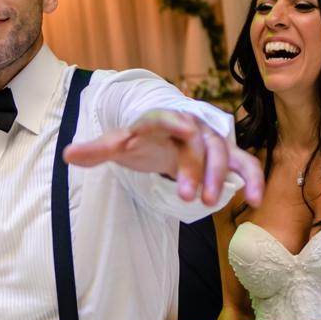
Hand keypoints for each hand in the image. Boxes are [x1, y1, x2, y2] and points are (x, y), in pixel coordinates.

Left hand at [65, 108, 258, 209]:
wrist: (166, 135)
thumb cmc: (142, 140)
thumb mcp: (119, 144)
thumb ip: (97, 150)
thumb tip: (67, 154)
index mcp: (159, 120)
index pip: (166, 117)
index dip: (176, 121)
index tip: (186, 129)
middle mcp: (189, 125)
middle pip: (197, 141)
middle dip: (195, 167)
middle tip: (188, 195)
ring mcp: (209, 139)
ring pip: (222, 151)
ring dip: (219, 175)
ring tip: (211, 203)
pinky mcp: (225, 156)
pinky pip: (244, 163)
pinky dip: (251, 178)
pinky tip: (253, 200)